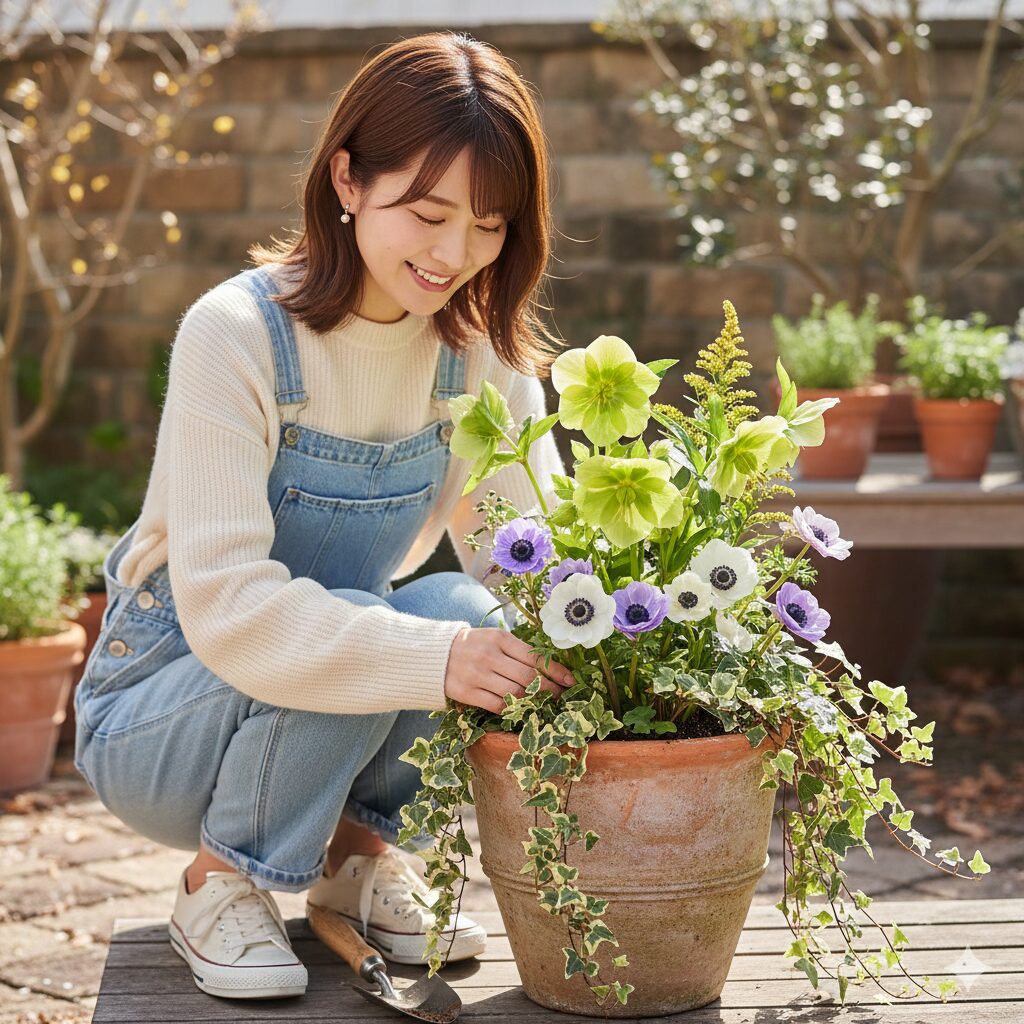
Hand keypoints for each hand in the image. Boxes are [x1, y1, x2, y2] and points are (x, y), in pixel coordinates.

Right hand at [444, 627, 575, 714]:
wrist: (435, 655)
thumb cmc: (473, 646)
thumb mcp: (494, 639)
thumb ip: (518, 651)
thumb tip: (550, 668)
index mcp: (500, 638)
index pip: (535, 656)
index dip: (556, 670)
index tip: (570, 681)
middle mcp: (490, 655)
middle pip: (529, 677)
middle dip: (550, 689)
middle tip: (561, 697)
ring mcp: (478, 675)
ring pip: (516, 693)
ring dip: (534, 701)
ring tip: (544, 704)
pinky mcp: (467, 692)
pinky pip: (498, 705)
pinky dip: (513, 709)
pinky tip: (522, 710)